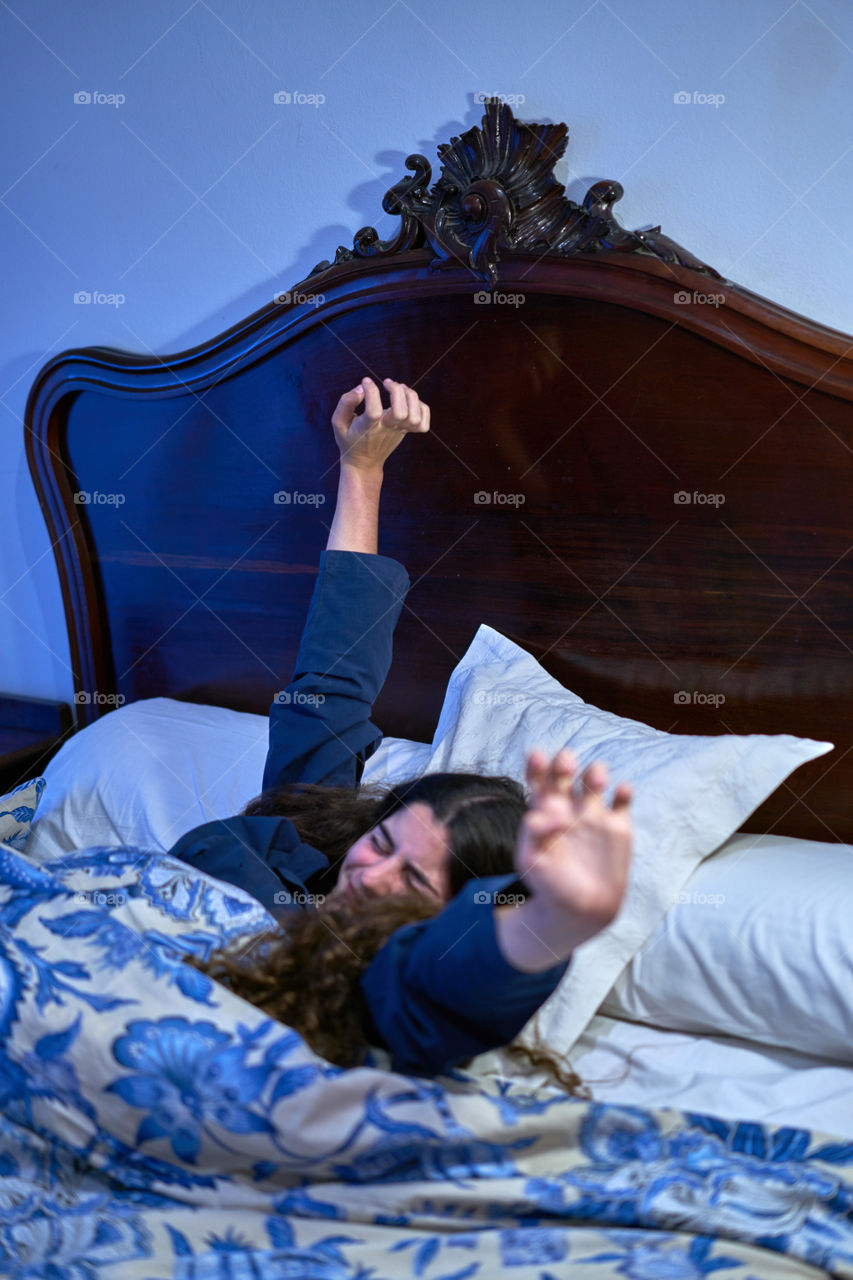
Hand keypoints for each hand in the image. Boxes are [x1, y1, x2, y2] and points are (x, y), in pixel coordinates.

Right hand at [331, 377, 429, 472]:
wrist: (364, 462)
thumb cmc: (350, 438)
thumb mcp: (338, 422)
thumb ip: (346, 403)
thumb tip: (361, 388)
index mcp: (367, 428)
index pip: (374, 411)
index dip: (371, 392)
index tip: (365, 382)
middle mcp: (386, 430)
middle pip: (400, 413)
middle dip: (396, 391)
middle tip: (386, 382)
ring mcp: (399, 432)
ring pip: (415, 416)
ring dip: (410, 396)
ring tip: (400, 388)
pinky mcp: (406, 432)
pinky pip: (424, 423)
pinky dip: (422, 408)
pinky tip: (409, 401)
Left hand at [516, 749, 632, 940]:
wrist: (581, 910)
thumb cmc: (549, 885)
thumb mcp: (531, 862)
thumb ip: (531, 834)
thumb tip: (541, 813)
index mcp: (543, 810)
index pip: (537, 778)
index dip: (537, 764)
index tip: (537, 755)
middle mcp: (568, 806)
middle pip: (566, 771)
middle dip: (566, 762)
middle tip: (567, 765)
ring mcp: (594, 813)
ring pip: (595, 778)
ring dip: (596, 772)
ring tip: (596, 779)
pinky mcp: (618, 825)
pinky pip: (623, 800)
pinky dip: (624, 792)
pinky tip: (621, 793)